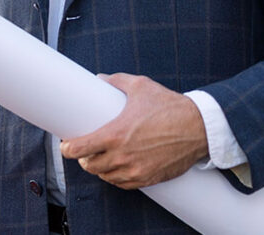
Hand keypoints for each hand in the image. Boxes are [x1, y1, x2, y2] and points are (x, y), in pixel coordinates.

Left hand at [60, 73, 208, 189]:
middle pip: (89, 166)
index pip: (79, 149)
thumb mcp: (140, 86)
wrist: (199, 128)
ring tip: (98, 159)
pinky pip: (124, 184)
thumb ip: (116, 81)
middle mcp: (122, 156)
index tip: (65, 145)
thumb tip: (100, 78)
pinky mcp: (149, 178)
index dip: (67, 148)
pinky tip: (115, 170)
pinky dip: (115, 178)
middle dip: (83, 158)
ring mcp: (136, 170)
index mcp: (115, 134)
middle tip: (83, 150)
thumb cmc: (169, 106)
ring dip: (99, 169)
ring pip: (105, 177)